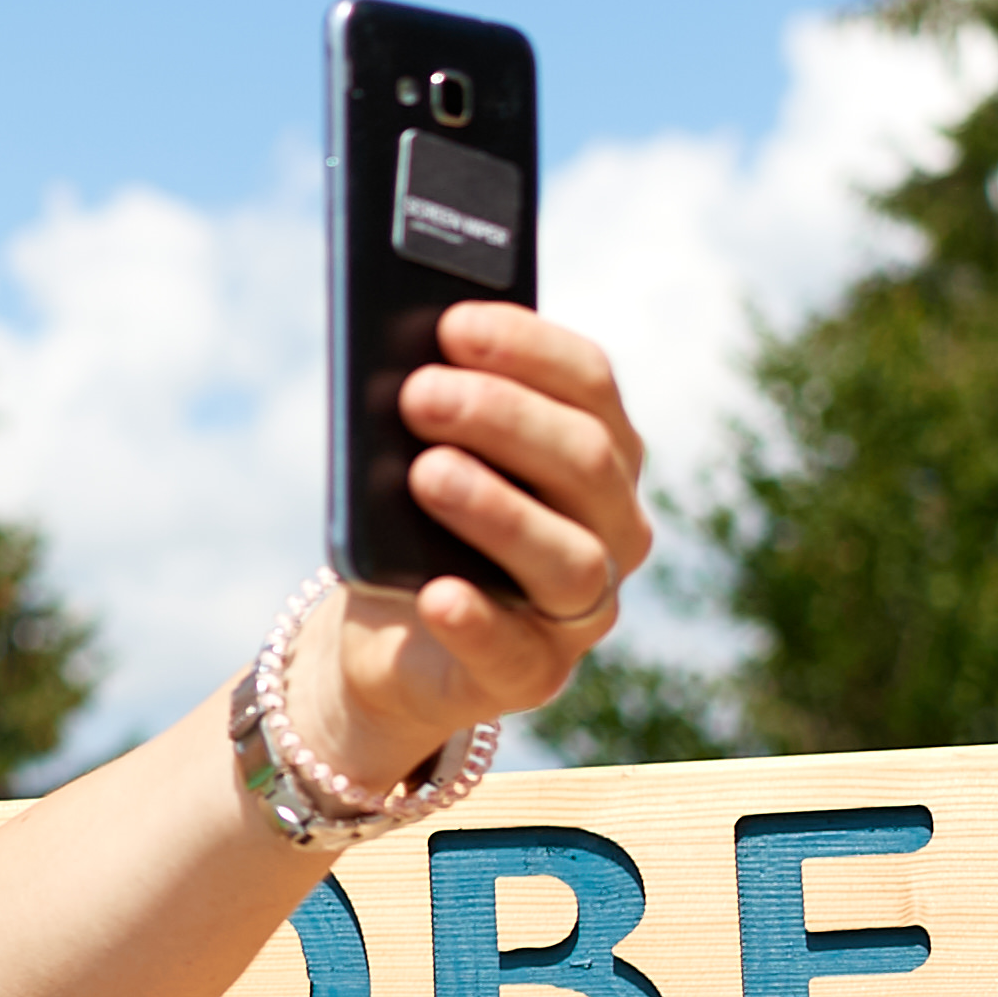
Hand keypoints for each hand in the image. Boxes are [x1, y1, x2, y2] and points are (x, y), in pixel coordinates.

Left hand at [307, 301, 654, 784]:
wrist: (386, 631)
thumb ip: (427, 405)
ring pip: (568, 555)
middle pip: (584, 460)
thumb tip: (400, 359)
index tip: (453, 323)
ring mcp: (583, 608)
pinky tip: (436, 592)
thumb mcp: (413, 451)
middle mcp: (611, 526)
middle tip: (417, 392)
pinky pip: (515, 651)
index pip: (589, 384)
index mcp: (597, 450)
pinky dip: (477, 621)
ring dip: (496, 508)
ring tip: (424, 473)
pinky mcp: (534, 674)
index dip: (528, 348)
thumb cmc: (412, 519)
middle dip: (500, 417)